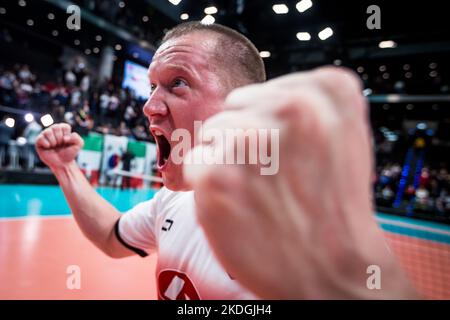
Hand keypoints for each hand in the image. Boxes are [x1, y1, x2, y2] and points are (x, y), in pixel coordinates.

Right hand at [36, 123, 83, 169]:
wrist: (62, 163)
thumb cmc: (69, 153)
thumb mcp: (78, 144)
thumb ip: (76, 137)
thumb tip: (65, 138)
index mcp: (62, 128)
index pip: (64, 126)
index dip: (67, 136)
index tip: (67, 142)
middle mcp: (53, 130)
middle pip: (55, 127)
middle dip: (60, 139)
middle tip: (60, 145)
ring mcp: (45, 135)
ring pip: (48, 132)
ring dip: (54, 142)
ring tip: (54, 146)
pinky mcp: (38, 141)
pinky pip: (41, 138)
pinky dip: (47, 144)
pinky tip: (48, 147)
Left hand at [185, 67, 415, 298]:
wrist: (331, 272)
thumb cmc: (334, 207)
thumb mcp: (345, 137)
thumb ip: (310, 104)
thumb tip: (262, 95)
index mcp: (328, 92)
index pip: (270, 89)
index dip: (273, 124)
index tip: (292, 153)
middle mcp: (290, 108)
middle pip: (238, 106)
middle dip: (248, 138)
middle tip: (275, 177)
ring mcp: (250, 141)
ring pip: (215, 132)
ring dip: (228, 159)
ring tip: (259, 193)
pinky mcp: (215, 174)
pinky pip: (197, 161)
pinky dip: (209, 183)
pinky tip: (237, 206)